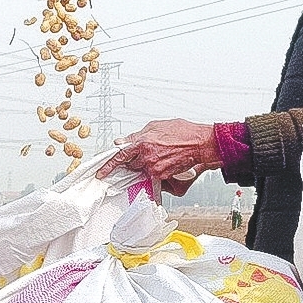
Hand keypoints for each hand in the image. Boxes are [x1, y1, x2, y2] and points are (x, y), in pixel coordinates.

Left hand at [96, 119, 220, 193]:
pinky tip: (166, 164)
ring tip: (161, 156)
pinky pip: (153, 177)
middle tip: (149, 153)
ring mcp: (154, 168)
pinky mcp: (162, 176)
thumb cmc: (183, 132)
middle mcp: (146, 157)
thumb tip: (123, 141)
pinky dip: (157, 172)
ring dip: (147, 165)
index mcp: (142, 142)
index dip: (109, 165)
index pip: (120, 155)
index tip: (101, 173)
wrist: (200, 143)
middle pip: (131, 164)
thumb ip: (137, 135)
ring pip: (142, 171)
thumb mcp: (156, 126)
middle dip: (136, 160)